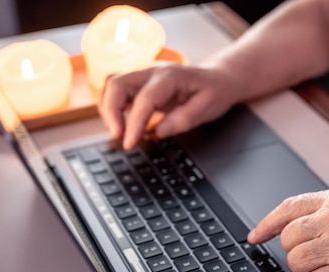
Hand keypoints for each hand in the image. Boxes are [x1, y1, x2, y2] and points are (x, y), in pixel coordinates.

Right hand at [98, 62, 238, 149]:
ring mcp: (145, 75)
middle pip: (117, 84)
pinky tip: (122, 125)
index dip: (134, 123)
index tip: (129, 143)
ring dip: (110, 109)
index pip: (144, 99)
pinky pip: (119, 92)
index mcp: (170, 76)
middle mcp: (153, 71)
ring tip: (119, 133)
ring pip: (113, 86)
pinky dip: (114, 108)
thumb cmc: (214, 92)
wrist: (218, 79)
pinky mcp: (141, 84)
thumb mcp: (207, 109)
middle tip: (118, 137)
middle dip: (111, 112)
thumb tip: (158, 131)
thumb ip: (183, 120)